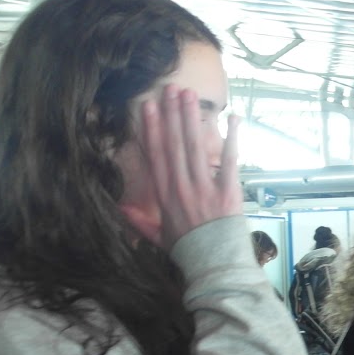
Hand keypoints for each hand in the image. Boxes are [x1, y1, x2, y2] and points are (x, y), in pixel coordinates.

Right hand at [125, 85, 243, 247]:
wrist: (214, 266)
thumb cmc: (189, 253)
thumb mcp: (159, 239)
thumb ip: (140, 223)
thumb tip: (120, 209)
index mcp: (166, 195)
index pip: (156, 155)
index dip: (152, 129)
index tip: (148, 108)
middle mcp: (183, 186)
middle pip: (175, 144)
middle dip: (172, 114)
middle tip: (171, 89)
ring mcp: (205, 187)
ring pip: (195, 146)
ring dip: (192, 118)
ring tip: (189, 95)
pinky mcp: (228, 191)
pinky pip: (230, 160)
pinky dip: (233, 138)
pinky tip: (234, 118)